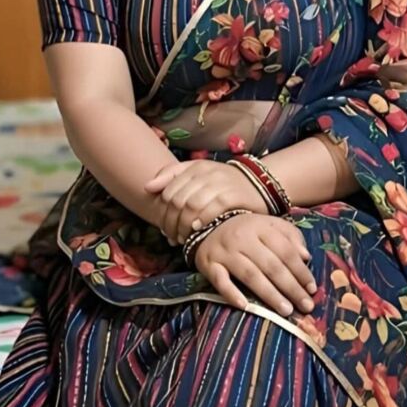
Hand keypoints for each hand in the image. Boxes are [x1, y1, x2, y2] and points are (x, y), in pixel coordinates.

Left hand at [144, 159, 267, 244]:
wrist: (260, 184)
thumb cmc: (225, 184)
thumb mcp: (199, 175)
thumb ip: (172, 177)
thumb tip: (147, 187)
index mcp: (195, 167)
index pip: (169, 191)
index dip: (163, 213)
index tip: (164, 228)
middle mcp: (207, 173)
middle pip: (178, 200)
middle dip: (172, 223)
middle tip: (172, 238)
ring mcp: (221, 183)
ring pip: (191, 205)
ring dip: (184, 226)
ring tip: (183, 238)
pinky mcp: (234, 196)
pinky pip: (211, 210)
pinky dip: (201, 222)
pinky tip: (198, 231)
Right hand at [194, 213, 317, 317]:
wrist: (208, 224)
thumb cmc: (247, 230)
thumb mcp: (270, 226)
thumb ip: (291, 237)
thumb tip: (306, 256)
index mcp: (261, 227)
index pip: (285, 251)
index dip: (301, 271)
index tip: (313, 289)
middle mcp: (242, 239)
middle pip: (271, 265)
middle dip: (291, 287)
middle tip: (305, 305)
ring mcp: (225, 252)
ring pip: (250, 275)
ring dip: (269, 294)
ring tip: (286, 310)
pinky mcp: (209, 265)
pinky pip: (220, 281)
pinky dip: (231, 294)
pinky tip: (244, 306)